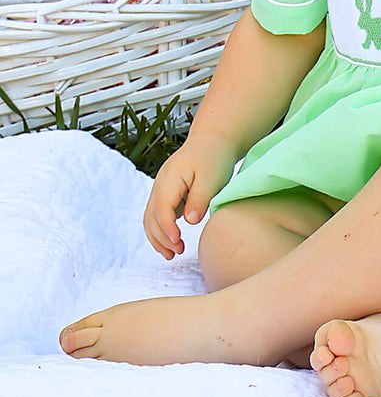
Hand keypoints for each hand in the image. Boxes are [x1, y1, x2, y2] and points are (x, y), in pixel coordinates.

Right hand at [142, 134, 238, 258]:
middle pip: (151, 216)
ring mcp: (161, 190)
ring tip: (172, 254)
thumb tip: (190, 221)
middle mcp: (160, 184)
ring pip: (150, 218)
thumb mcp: (212, 177)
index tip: (178, 241)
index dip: (167, 227)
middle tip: (178, 252)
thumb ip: (200, 198)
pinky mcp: (167, 195)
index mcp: (170, 178)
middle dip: (161, 237)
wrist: (212, 142)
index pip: (162, 207)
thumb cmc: (214, 157)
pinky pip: (158, 216)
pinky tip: (172, 243)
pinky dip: (161, 230)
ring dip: (158, 237)